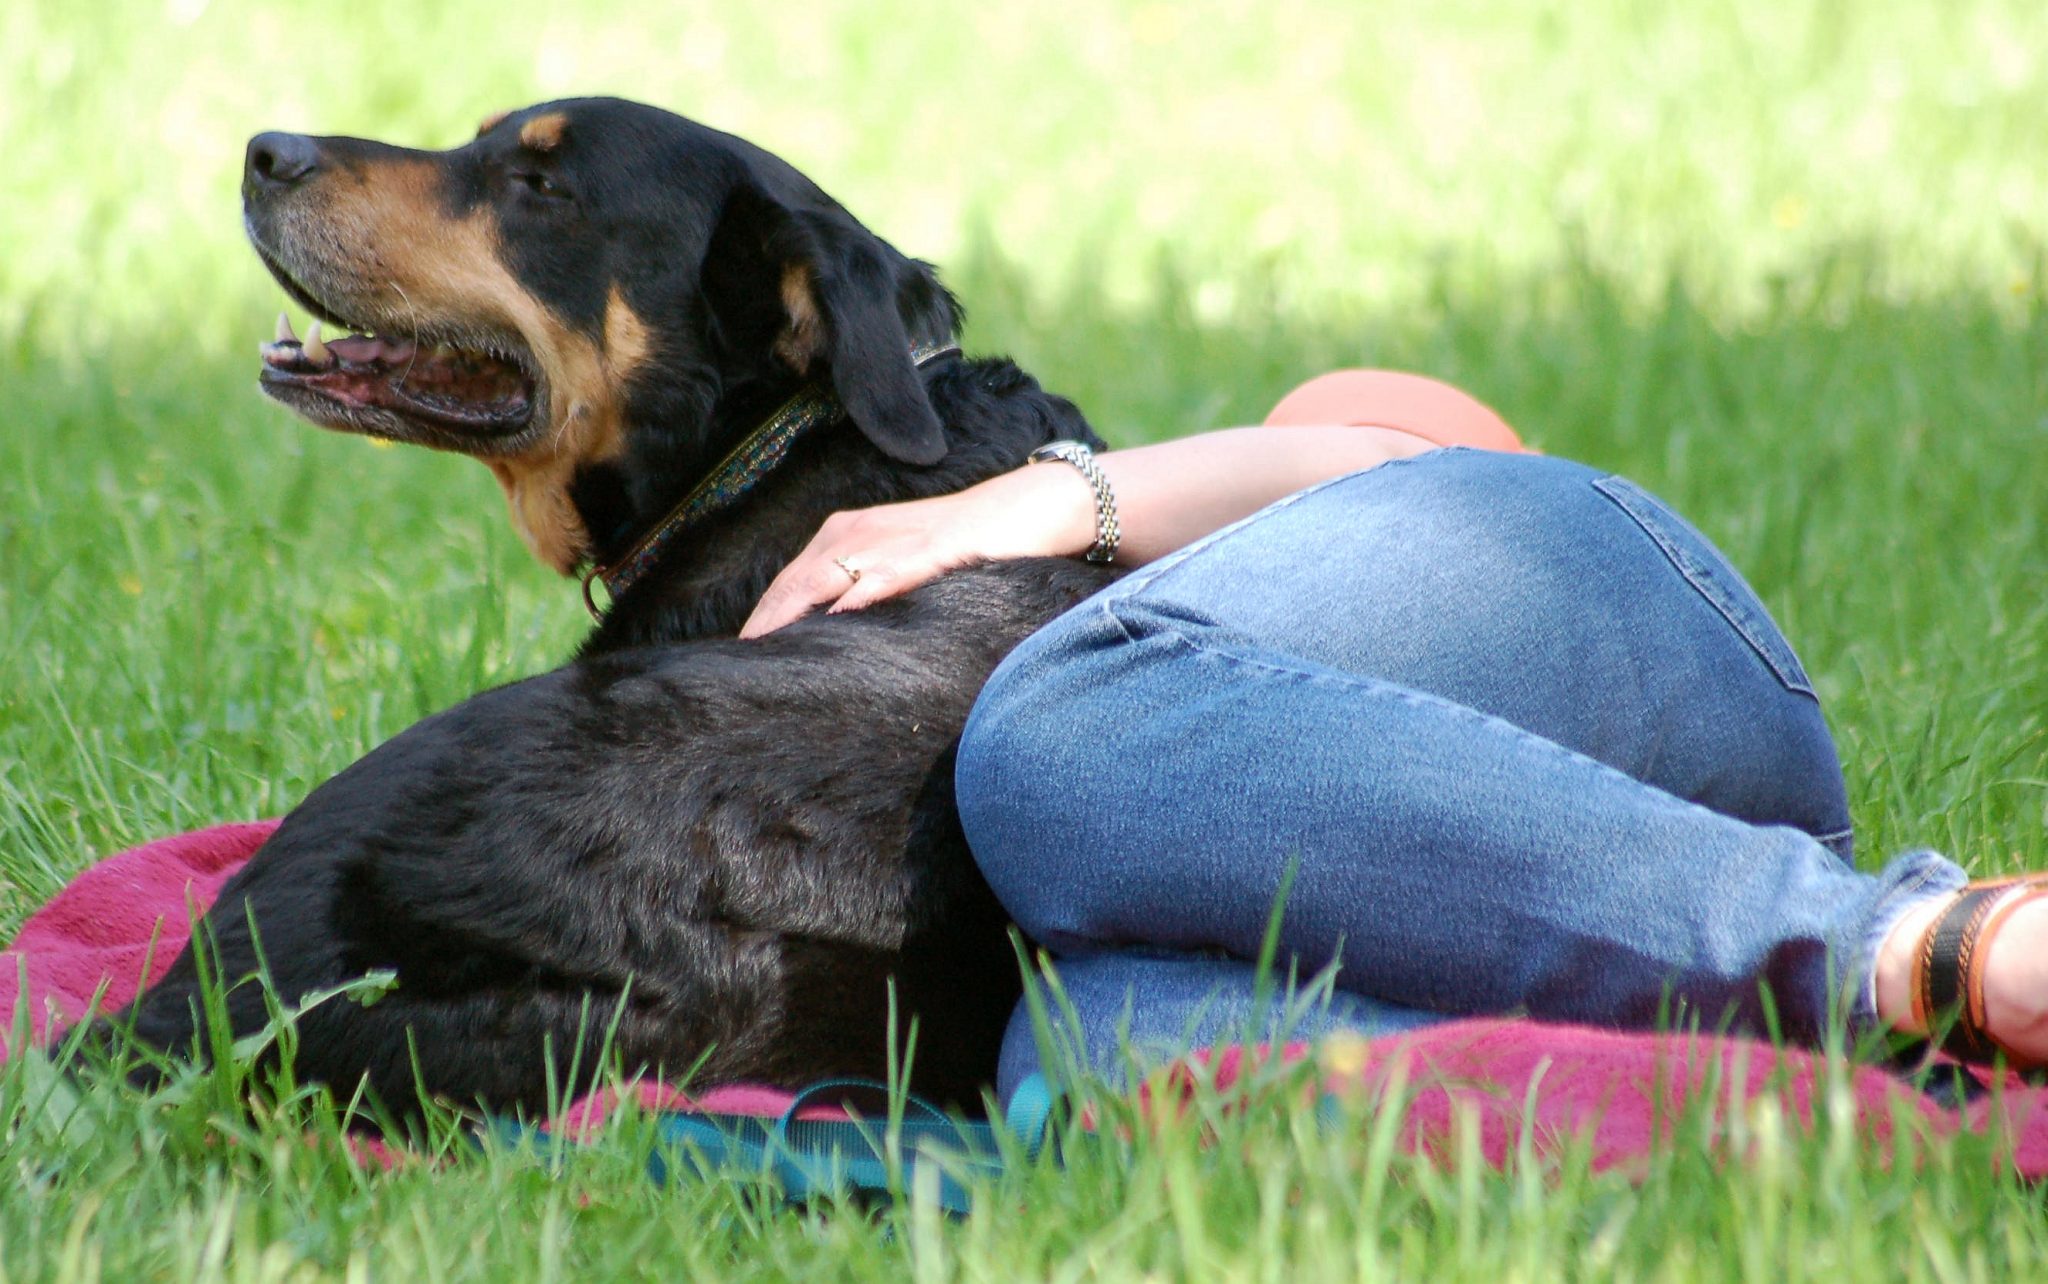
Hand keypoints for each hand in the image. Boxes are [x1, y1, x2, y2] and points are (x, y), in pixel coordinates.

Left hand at [739, 463, 1096, 637]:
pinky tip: (838, 618)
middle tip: (735, 671)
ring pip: (826, 578)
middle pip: (795, 583)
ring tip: (764, 652)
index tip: (737, 661)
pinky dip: (860, 595)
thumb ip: (864, 591)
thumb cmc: (961, 543)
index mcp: (846, 535)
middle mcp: (858, 533)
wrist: (1023, 509)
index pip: (789, 583)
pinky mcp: (930, 550)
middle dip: (765, 624)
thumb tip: (832, 635)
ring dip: (792, 615)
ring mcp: (891, 540)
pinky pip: (886, 574)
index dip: (762, 620)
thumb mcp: (900, 563)